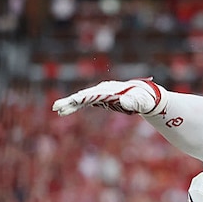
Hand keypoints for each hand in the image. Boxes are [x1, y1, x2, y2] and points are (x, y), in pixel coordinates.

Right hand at [52, 78, 166, 116]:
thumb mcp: (141, 101)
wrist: (146, 96)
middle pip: (84, 95)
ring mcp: (101, 94)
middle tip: (56, 108)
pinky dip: (76, 106)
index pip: (93, 94)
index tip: (72, 101)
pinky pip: (86, 102)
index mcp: (110, 91)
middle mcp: (103, 90)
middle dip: (70, 101)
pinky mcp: (102, 99)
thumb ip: (134, 101)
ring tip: (57, 110)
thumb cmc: (145, 99)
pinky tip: (66, 111)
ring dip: (70, 105)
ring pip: (83, 99)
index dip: (82, 98)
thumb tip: (123, 100)